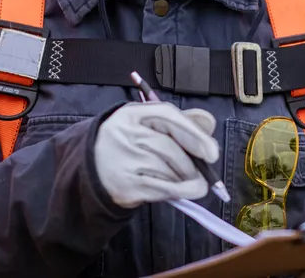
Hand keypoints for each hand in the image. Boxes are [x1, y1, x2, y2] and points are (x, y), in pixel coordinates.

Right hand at [93, 102, 219, 208]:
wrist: (91, 169)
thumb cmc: (129, 144)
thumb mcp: (148, 125)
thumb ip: (180, 122)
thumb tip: (208, 124)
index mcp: (131, 113)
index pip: (167, 115)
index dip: (194, 132)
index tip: (212, 152)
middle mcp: (124, 134)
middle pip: (169, 147)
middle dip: (191, 163)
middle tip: (204, 173)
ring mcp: (123, 160)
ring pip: (167, 170)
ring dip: (185, 178)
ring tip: (187, 180)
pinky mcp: (125, 186)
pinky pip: (162, 189)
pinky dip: (180, 191)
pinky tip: (185, 191)